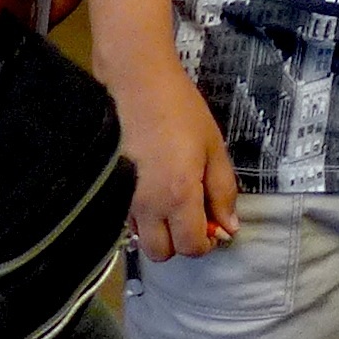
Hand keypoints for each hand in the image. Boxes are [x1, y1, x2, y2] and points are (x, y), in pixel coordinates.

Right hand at [110, 66, 236, 261]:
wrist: (137, 85)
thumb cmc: (180, 111)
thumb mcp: (214, 148)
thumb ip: (223, 191)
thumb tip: (229, 227)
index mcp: (178, 196)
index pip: (192, 247)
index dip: (208, 242)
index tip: (214, 225)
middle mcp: (148, 206)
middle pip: (162, 253)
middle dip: (181, 242)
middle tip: (192, 214)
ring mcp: (123, 200)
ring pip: (141, 240)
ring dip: (160, 231)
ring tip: (172, 200)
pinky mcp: (109, 191)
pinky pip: (127, 221)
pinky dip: (142, 217)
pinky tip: (153, 191)